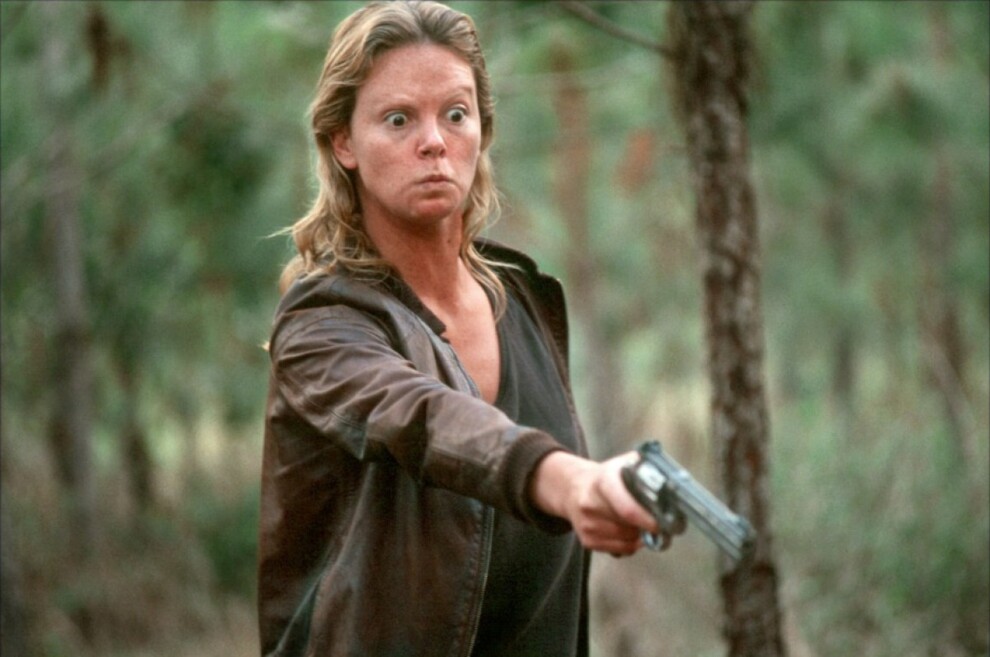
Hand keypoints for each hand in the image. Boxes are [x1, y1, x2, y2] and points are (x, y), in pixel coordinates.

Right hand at [530, 451, 661, 555]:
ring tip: (638, 522)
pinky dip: (629, 544)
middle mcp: (590, 504)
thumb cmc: (604, 478)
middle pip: (630, 527)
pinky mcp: (587, 542)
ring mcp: (587, 525)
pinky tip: (627, 530)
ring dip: (639, 535)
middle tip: (655, 519)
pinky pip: (620, 551)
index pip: (627, 509)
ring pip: (628, 542)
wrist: (573, 489)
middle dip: (647, 526)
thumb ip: (646, 468)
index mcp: (603, 482)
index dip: (648, 520)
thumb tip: (671, 480)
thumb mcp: (624, 463)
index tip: (661, 524)